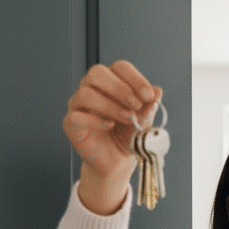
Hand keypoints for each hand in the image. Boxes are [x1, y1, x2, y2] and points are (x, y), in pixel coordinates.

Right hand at [62, 60, 161, 214]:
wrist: (117, 161)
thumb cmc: (127, 137)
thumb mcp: (143, 120)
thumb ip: (149, 106)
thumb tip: (157, 91)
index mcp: (111, 83)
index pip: (119, 67)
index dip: (135, 78)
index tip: (148, 95)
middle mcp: (92, 89)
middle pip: (97, 73)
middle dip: (120, 88)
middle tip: (136, 105)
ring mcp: (79, 105)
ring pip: (86, 93)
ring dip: (110, 106)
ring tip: (127, 119)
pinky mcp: (72, 123)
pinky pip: (76, 116)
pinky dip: (95, 120)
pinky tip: (109, 125)